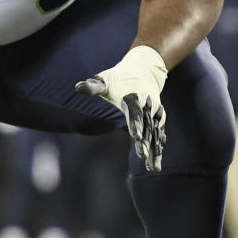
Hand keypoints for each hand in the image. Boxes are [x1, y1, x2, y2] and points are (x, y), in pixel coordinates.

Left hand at [75, 45, 167, 171]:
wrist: (144, 69)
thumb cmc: (118, 77)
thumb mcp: (104, 79)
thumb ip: (93, 86)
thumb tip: (78, 87)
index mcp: (133, 96)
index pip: (134, 111)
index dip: (135, 123)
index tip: (136, 136)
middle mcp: (146, 104)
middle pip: (146, 125)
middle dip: (146, 141)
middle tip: (144, 156)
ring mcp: (154, 111)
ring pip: (155, 132)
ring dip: (155, 150)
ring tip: (154, 168)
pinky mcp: (158, 117)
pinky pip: (159, 133)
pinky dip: (159, 146)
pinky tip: (157, 161)